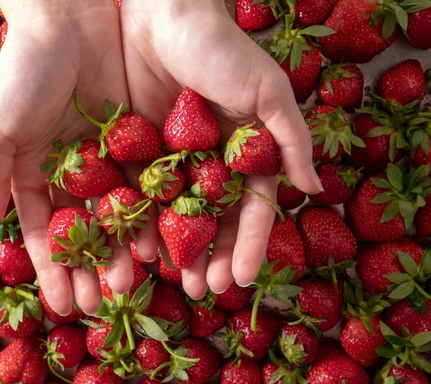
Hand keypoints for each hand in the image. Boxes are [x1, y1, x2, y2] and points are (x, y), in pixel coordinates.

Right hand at [0, 1, 158, 315]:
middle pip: (83, 232)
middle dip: (89, 270)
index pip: (44, 233)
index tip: (60, 305)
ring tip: (128, 284)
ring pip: (116, 216)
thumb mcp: (0, 126)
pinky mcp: (139, 141)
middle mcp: (73, 172)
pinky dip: (149, 216)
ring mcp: (107, 159)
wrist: (70, 17)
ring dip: (121, 252)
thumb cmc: (25, 70)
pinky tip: (155, 245)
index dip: (52, 270)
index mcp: (36, 173)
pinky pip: (145, 186)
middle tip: (98, 305)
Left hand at [120, 0, 322, 297]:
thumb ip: (291, 138)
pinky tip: (140, 250)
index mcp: (241, 152)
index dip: (249, 246)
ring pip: (174, 215)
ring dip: (176, 251)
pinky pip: (136, 195)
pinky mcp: (132, 150)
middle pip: (211, 221)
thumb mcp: (267, 90)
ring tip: (175, 281)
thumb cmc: (221, 48)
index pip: (249, 209)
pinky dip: (140, 224)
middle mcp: (206, 162)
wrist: (160, 13)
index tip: (243, 280)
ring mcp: (168, 159)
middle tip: (205, 291)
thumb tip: (315, 187)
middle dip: (211, 257)